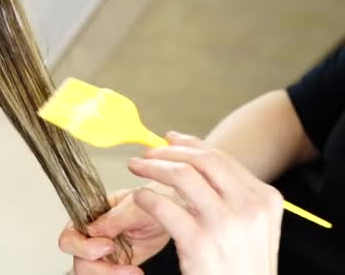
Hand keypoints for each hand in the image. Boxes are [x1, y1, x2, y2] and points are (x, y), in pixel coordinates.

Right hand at [58, 183, 178, 273]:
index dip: (84, 247)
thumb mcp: (135, 205)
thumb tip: (92, 229)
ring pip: (90, 272)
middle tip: (123, 264)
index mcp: (90, 217)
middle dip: (98, 267)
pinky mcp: (117, 265)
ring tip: (134, 271)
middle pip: (77, 260)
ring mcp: (104, 252)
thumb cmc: (153, 199)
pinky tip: (136, 272)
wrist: (174, 210)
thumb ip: (113, 218)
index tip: (108, 245)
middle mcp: (93, 236)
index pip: (69, 237)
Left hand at [130, 132, 283, 274]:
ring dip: (153, 167)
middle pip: (202, 160)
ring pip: (182, 175)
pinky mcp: (200, 242)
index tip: (170, 139)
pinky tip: (140, 197)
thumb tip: (196, 162)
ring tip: (136, 168)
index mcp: (264, 198)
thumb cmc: (243, 267)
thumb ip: (232, 195)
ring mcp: (225, 224)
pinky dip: (147, 197)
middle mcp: (249, 206)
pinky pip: (165, 206)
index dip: (190, 144)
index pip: (221, 158)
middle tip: (147, 154)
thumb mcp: (252, 226)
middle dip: (168, 152)